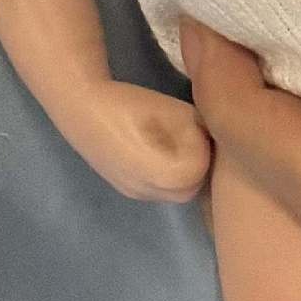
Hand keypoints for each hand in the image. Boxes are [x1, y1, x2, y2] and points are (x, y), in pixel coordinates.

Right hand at [71, 80, 211, 202]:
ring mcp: (137, 195)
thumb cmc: (135, 105)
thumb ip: (205, 131)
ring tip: (173, 143)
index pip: (204, 171)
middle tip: (192, 137)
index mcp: (169, 175)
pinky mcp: (126, 191)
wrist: (84, 109)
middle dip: (197, 164)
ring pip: (174, 193)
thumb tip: (216, 141)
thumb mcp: (181, 112)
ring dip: (181, 172)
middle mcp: (153, 194)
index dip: (206, 148)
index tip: (199, 129)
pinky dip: (164, 175)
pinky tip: (157, 150)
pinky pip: (156, 190)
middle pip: (192, 188)